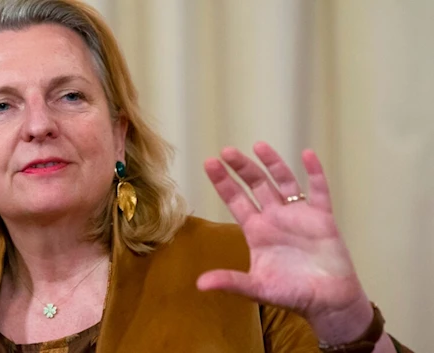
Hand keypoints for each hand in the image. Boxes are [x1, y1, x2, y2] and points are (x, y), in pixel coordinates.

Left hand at [196, 142, 371, 339]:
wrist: (329, 302)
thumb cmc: (292, 294)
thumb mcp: (257, 288)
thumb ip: (231, 281)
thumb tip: (200, 284)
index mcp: (257, 230)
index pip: (236, 200)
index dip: (223, 182)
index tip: (209, 162)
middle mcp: (275, 217)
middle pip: (256, 185)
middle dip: (242, 168)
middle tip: (227, 151)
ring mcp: (298, 215)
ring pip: (283, 182)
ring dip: (272, 164)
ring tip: (258, 146)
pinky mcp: (322, 217)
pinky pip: (319, 191)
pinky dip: (314, 173)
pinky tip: (307, 155)